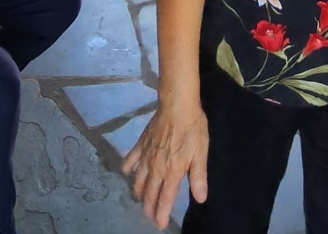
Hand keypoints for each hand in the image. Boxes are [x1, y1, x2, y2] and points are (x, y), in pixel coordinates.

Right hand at [123, 104, 208, 230]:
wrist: (177, 105)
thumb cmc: (192, 128)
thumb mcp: (201, 152)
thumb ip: (198, 176)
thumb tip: (200, 199)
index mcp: (172, 172)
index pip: (165, 199)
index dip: (162, 214)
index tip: (160, 225)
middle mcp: (156, 168)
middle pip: (149, 193)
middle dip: (148, 208)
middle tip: (148, 217)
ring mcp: (146, 156)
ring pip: (138, 181)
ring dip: (138, 192)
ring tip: (139, 199)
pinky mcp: (141, 144)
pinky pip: (130, 159)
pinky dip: (127, 168)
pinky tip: (126, 172)